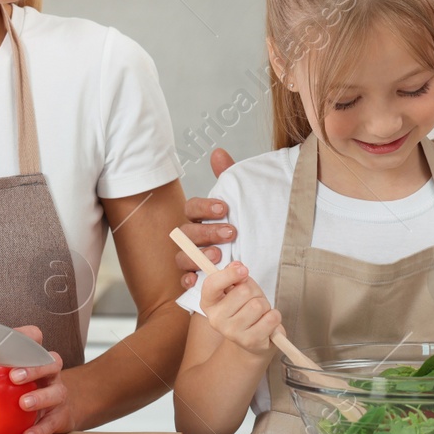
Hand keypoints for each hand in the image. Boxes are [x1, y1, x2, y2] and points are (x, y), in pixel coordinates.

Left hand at [6, 325, 71, 433]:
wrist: (53, 414)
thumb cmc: (22, 390)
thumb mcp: (7, 377)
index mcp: (34, 359)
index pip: (36, 339)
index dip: (27, 337)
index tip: (12, 341)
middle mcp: (49, 374)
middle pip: (51, 362)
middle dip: (34, 368)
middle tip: (14, 377)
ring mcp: (57, 394)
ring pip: (57, 391)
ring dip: (40, 397)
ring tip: (23, 403)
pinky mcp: (59, 417)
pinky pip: (53, 422)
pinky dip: (40, 429)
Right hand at [174, 148, 237, 290]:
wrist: (250, 261)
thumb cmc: (239, 229)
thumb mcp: (238, 203)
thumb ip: (228, 178)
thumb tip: (218, 152)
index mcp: (198, 217)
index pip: (192, 207)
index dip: (205, 207)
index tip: (225, 208)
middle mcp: (190, 238)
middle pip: (187, 232)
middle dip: (208, 232)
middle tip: (231, 233)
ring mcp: (190, 259)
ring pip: (182, 256)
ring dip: (198, 256)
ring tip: (220, 256)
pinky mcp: (195, 279)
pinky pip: (183, 281)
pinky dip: (188, 281)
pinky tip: (198, 280)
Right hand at [200, 261, 279, 358]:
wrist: (252, 340)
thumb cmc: (245, 309)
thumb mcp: (238, 288)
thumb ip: (235, 275)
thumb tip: (237, 266)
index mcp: (209, 303)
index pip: (211, 284)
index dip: (229, 274)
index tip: (244, 270)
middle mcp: (216, 319)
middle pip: (243, 291)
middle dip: (254, 292)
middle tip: (252, 301)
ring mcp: (232, 332)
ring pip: (258, 305)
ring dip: (265, 305)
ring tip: (259, 313)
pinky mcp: (250, 341)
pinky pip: (271, 318)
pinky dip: (274, 317)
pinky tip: (266, 322)